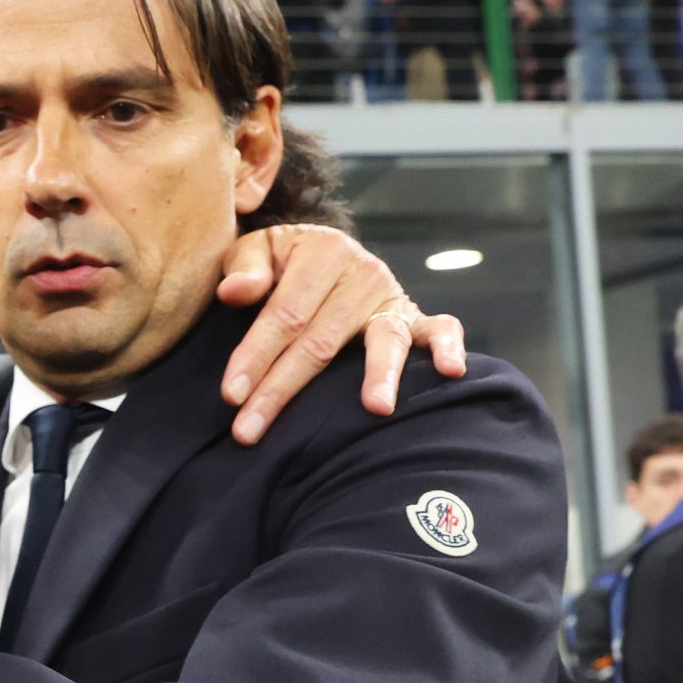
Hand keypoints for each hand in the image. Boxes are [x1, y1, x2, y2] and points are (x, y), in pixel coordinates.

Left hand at [212, 223, 467, 439]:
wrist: (322, 253)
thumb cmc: (281, 263)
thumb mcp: (257, 252)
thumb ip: (245, 266)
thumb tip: (234, 292)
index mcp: (321, 251)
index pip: (285, 314)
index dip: (256, 355)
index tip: (232, 396)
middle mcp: (362, 271)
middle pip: (321, 340)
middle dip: (283, 388)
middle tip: (251, 431)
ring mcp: (391, 296)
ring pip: (382, 340)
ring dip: (379, 375)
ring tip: (374, 409)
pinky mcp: (415, 316)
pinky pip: (439, 329)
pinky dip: (447, 347)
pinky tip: (451, 371)